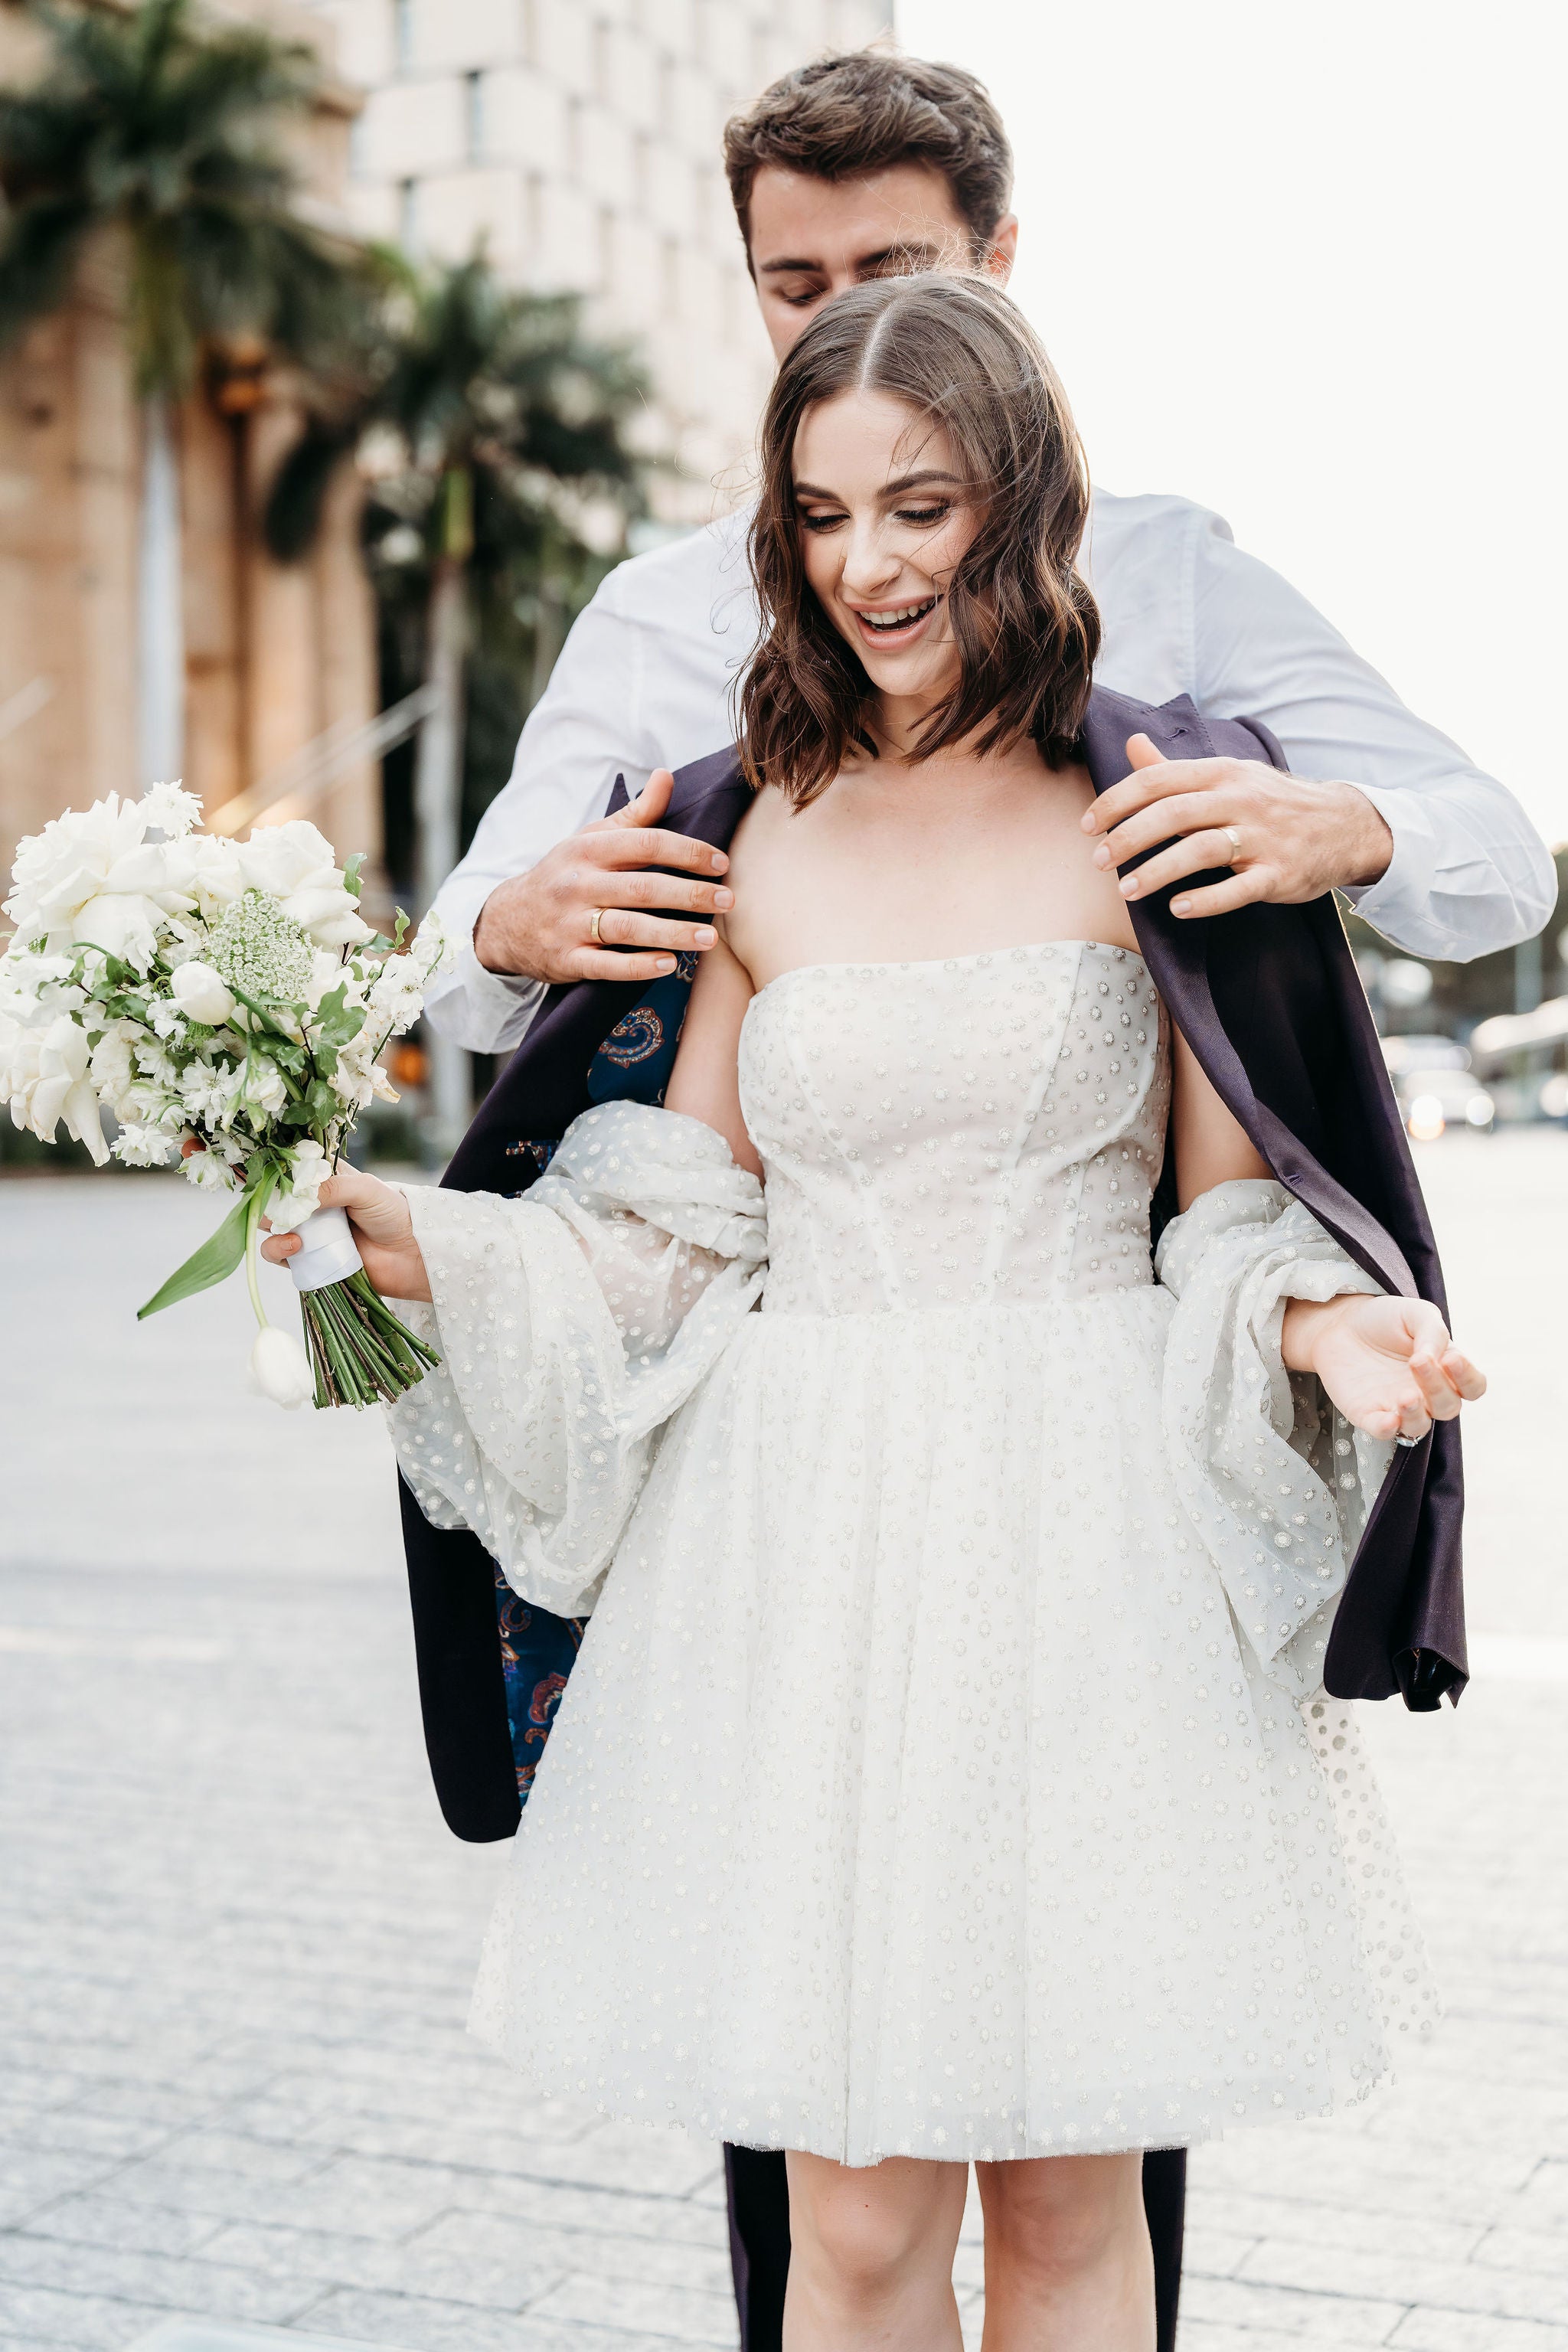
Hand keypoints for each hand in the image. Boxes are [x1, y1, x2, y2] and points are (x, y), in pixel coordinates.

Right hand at [261, 1170, 430, 1302]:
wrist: (412, 1255)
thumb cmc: (393, 1215)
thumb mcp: (365, 1190)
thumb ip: (332, 1187)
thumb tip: (297, 1194)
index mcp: (325, 1181)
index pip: (290, 1172)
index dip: (277, 1174)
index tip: (271, 1178)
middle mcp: (313, 1206)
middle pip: (275, 1201)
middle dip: (269, 1203)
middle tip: (277, 1209)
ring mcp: (309, 1233)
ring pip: (272, 1229)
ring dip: (272, 1229)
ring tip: (291, 1234)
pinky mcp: (309, 1259)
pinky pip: (280, 1256)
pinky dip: (278, 1251)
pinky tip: (295, 1248)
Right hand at [473, 768, 732, 985]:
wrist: (506, 921)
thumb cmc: (564, 875)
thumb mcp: (591, 839)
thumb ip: (635, 814)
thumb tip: (666, 775)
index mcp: (588, 850)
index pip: (645, 843)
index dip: (687, 852)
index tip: (721, 863)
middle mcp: (578, 885)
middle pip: (642, 887)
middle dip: (689, 893)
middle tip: (728, 900)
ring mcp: (571, 924)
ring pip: (628, 928)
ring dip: (672, 933)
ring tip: (710, 938)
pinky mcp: (566, 959)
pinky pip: (605, 965)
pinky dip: (637, 966)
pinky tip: (668, 965)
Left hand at [1081, 734, 1393, 919]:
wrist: (1343, 825)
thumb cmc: (1270, 802)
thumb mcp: (1226, 776)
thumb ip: (1173, 769)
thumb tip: (1131, 744)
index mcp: (1221, 774)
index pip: (1158, 781)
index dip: (1116, 802)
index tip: (1087, 826)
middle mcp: (1239, 800)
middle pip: (1173, 813)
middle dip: (1128, 837)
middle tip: (1098, 861)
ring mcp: (1262, 837)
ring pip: (1201, 850)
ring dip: (1158, 870)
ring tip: (1127, 891)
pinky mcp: (1279, 873)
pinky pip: (1240, 888)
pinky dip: (1207, 899)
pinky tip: (1178, 908)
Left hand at [1281, 1292, 1484, 1443]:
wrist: (1340, 1323)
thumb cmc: (1384, 1320)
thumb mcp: (1415, 1314)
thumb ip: (1433, 1332)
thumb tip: (1437, 1357)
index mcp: (1445, 1370)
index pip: (1473, 1387)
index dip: (1468, 1378)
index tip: (1452, 1358)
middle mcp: (1427, 1393)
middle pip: (1448, 1407)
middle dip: (1437, 1387)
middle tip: (1418, 1362)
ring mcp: (1399, 1407)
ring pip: (1420, 1426)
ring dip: (1417, 1414)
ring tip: (1406, 1396)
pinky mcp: (1370, 1414)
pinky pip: (1385, 1432)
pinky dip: (1388, 1429)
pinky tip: (1388, 1418)